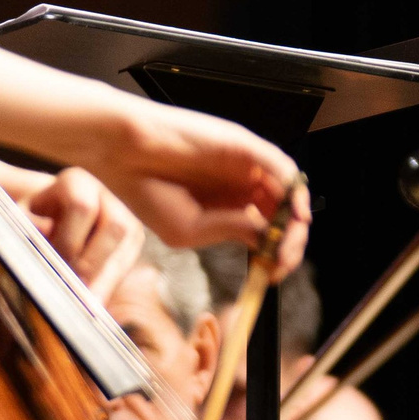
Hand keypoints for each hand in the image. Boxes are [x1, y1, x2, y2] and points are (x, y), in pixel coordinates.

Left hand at [16, 166, 146, 297]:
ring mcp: (124, 217)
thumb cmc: (30, 218)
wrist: (46, 217)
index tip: (52, 264)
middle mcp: (105, 196)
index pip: (82, 207)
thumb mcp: (20, 218)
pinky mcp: (132, 241)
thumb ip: (28, 225)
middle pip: (116, 227)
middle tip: (72, 289)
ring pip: (128, 249)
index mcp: (76, 182)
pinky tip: (92, 303)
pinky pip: (127, 265)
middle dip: (92, 261)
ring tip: (84, 303)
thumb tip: (43, 235)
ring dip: (106, 278)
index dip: (69, 239)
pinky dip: (109, 286)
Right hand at [76, 96, 308, 275]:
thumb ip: (231, 231)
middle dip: (290, 240)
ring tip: (288, 242)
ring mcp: (243, 165)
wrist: (123, 154)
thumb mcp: (190, 229)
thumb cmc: (147, 190)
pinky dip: (292, 189)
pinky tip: (292, 212)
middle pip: (283, 212)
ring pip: (287, 190)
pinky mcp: (242, 145)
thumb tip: (269, 238)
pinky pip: (279, 165)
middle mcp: (240, 185)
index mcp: (226, 207)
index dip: (275, 253)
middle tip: (284, 260)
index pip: (266, 230)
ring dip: (295, 219)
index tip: (274, 273)